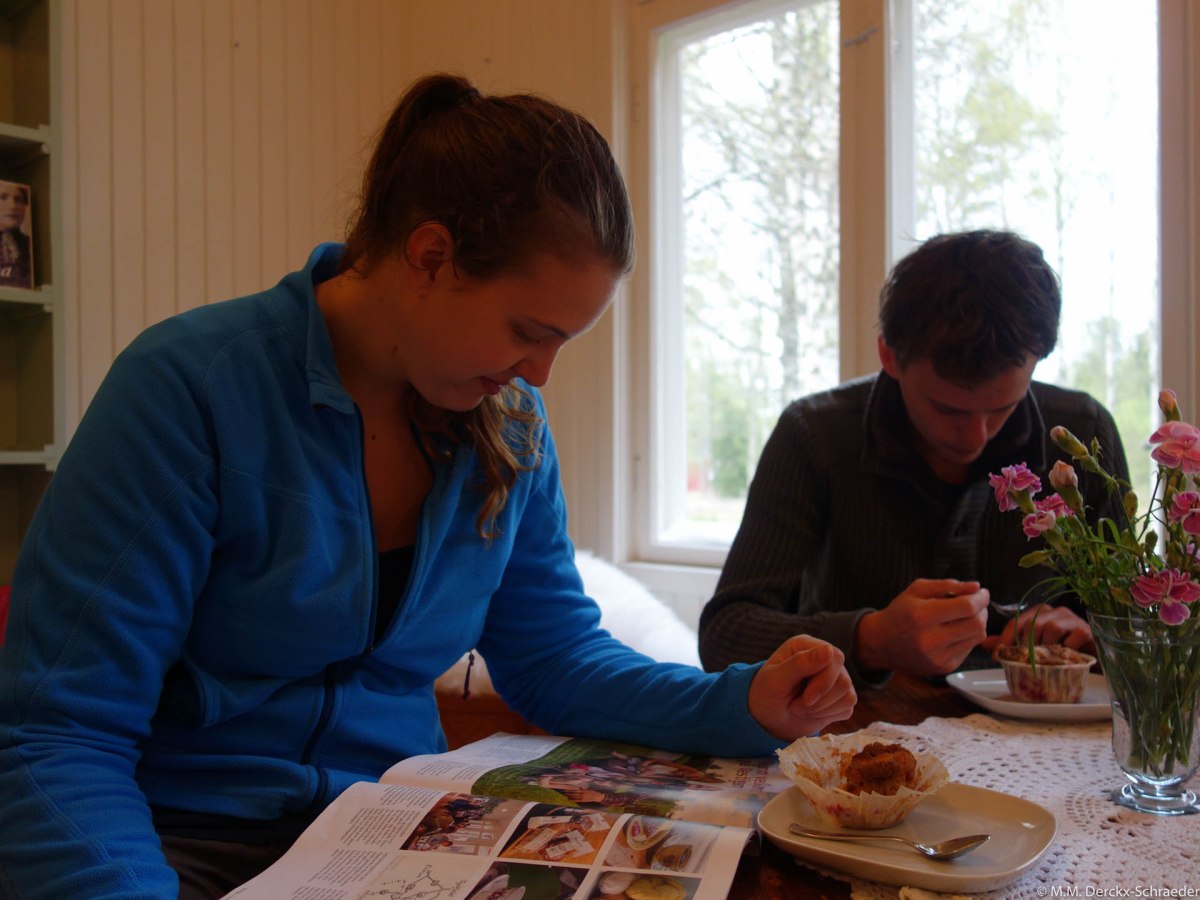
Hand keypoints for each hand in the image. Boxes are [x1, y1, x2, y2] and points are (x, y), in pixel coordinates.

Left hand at [748, 636, 856, 739]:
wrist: (767, 719)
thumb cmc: (766, 694)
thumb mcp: (776, 680)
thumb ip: (800, 663)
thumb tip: (829, 650)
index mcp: (806, 646)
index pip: (833, 658)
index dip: (823, 682)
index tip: (805, 698)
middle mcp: (824, 658)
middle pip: (843, 679)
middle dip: (820, 699)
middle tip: (796, 706)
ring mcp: (834, 677)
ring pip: (848, 694)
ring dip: (821, 708)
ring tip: (800, 707)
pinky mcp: (840, 696)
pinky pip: (848, 707)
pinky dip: (829, 715)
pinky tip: (812, 712)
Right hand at [855, 579, 988, 676]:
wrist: (883, 643)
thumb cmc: (901, 612)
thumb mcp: (917, 589)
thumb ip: (948, 585)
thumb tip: (976, 587)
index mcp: (922, 616)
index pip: (966, 607)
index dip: (980, 598)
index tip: (981, 592)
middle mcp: (930, 640)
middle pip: (977, 624)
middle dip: (982, 611)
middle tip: (975, 604)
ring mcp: (938, 657)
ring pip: (977, 638)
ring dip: (977, 623)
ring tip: (966, 616)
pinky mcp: (944, 668)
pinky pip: (969, 649)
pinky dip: (967, 637)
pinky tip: (955, 631)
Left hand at [980, 604, 1094, 654]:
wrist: (1091, 660)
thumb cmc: (1060, 653)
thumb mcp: (1034, 649)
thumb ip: (1010, 644)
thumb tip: (983, 643)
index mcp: (1038, 614)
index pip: (1016, 622)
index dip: (1004, 639)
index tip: (997, 656)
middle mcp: (1054, 612)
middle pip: (1032, 623)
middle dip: (1025, 644)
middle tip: (1025, 661)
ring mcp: (1071, 619)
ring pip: (1051, 626)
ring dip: (1046, 646)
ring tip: (1047, 659)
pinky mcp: (1086, 629)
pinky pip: (1074, 635)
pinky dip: (1068, 647)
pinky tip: (1067, 656)